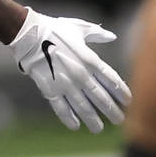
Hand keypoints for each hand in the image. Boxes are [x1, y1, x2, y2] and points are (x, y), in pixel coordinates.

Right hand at [7, 7, 131, 132]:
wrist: (27, 33)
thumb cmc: (53, 29)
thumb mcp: (78, 27)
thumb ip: (96, 33)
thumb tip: (112, 36)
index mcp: (90, 59)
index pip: (113, 81)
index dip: (122, 93)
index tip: (128, 102)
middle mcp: (81, 74)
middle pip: (102, 98)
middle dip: (112, 111)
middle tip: (118, 120)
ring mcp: (65, 83)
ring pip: (84, 108)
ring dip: (93, 120)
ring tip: (99, 128)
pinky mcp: (50, 88)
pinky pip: (61, 108)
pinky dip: (68, 118)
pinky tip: (75, 126)